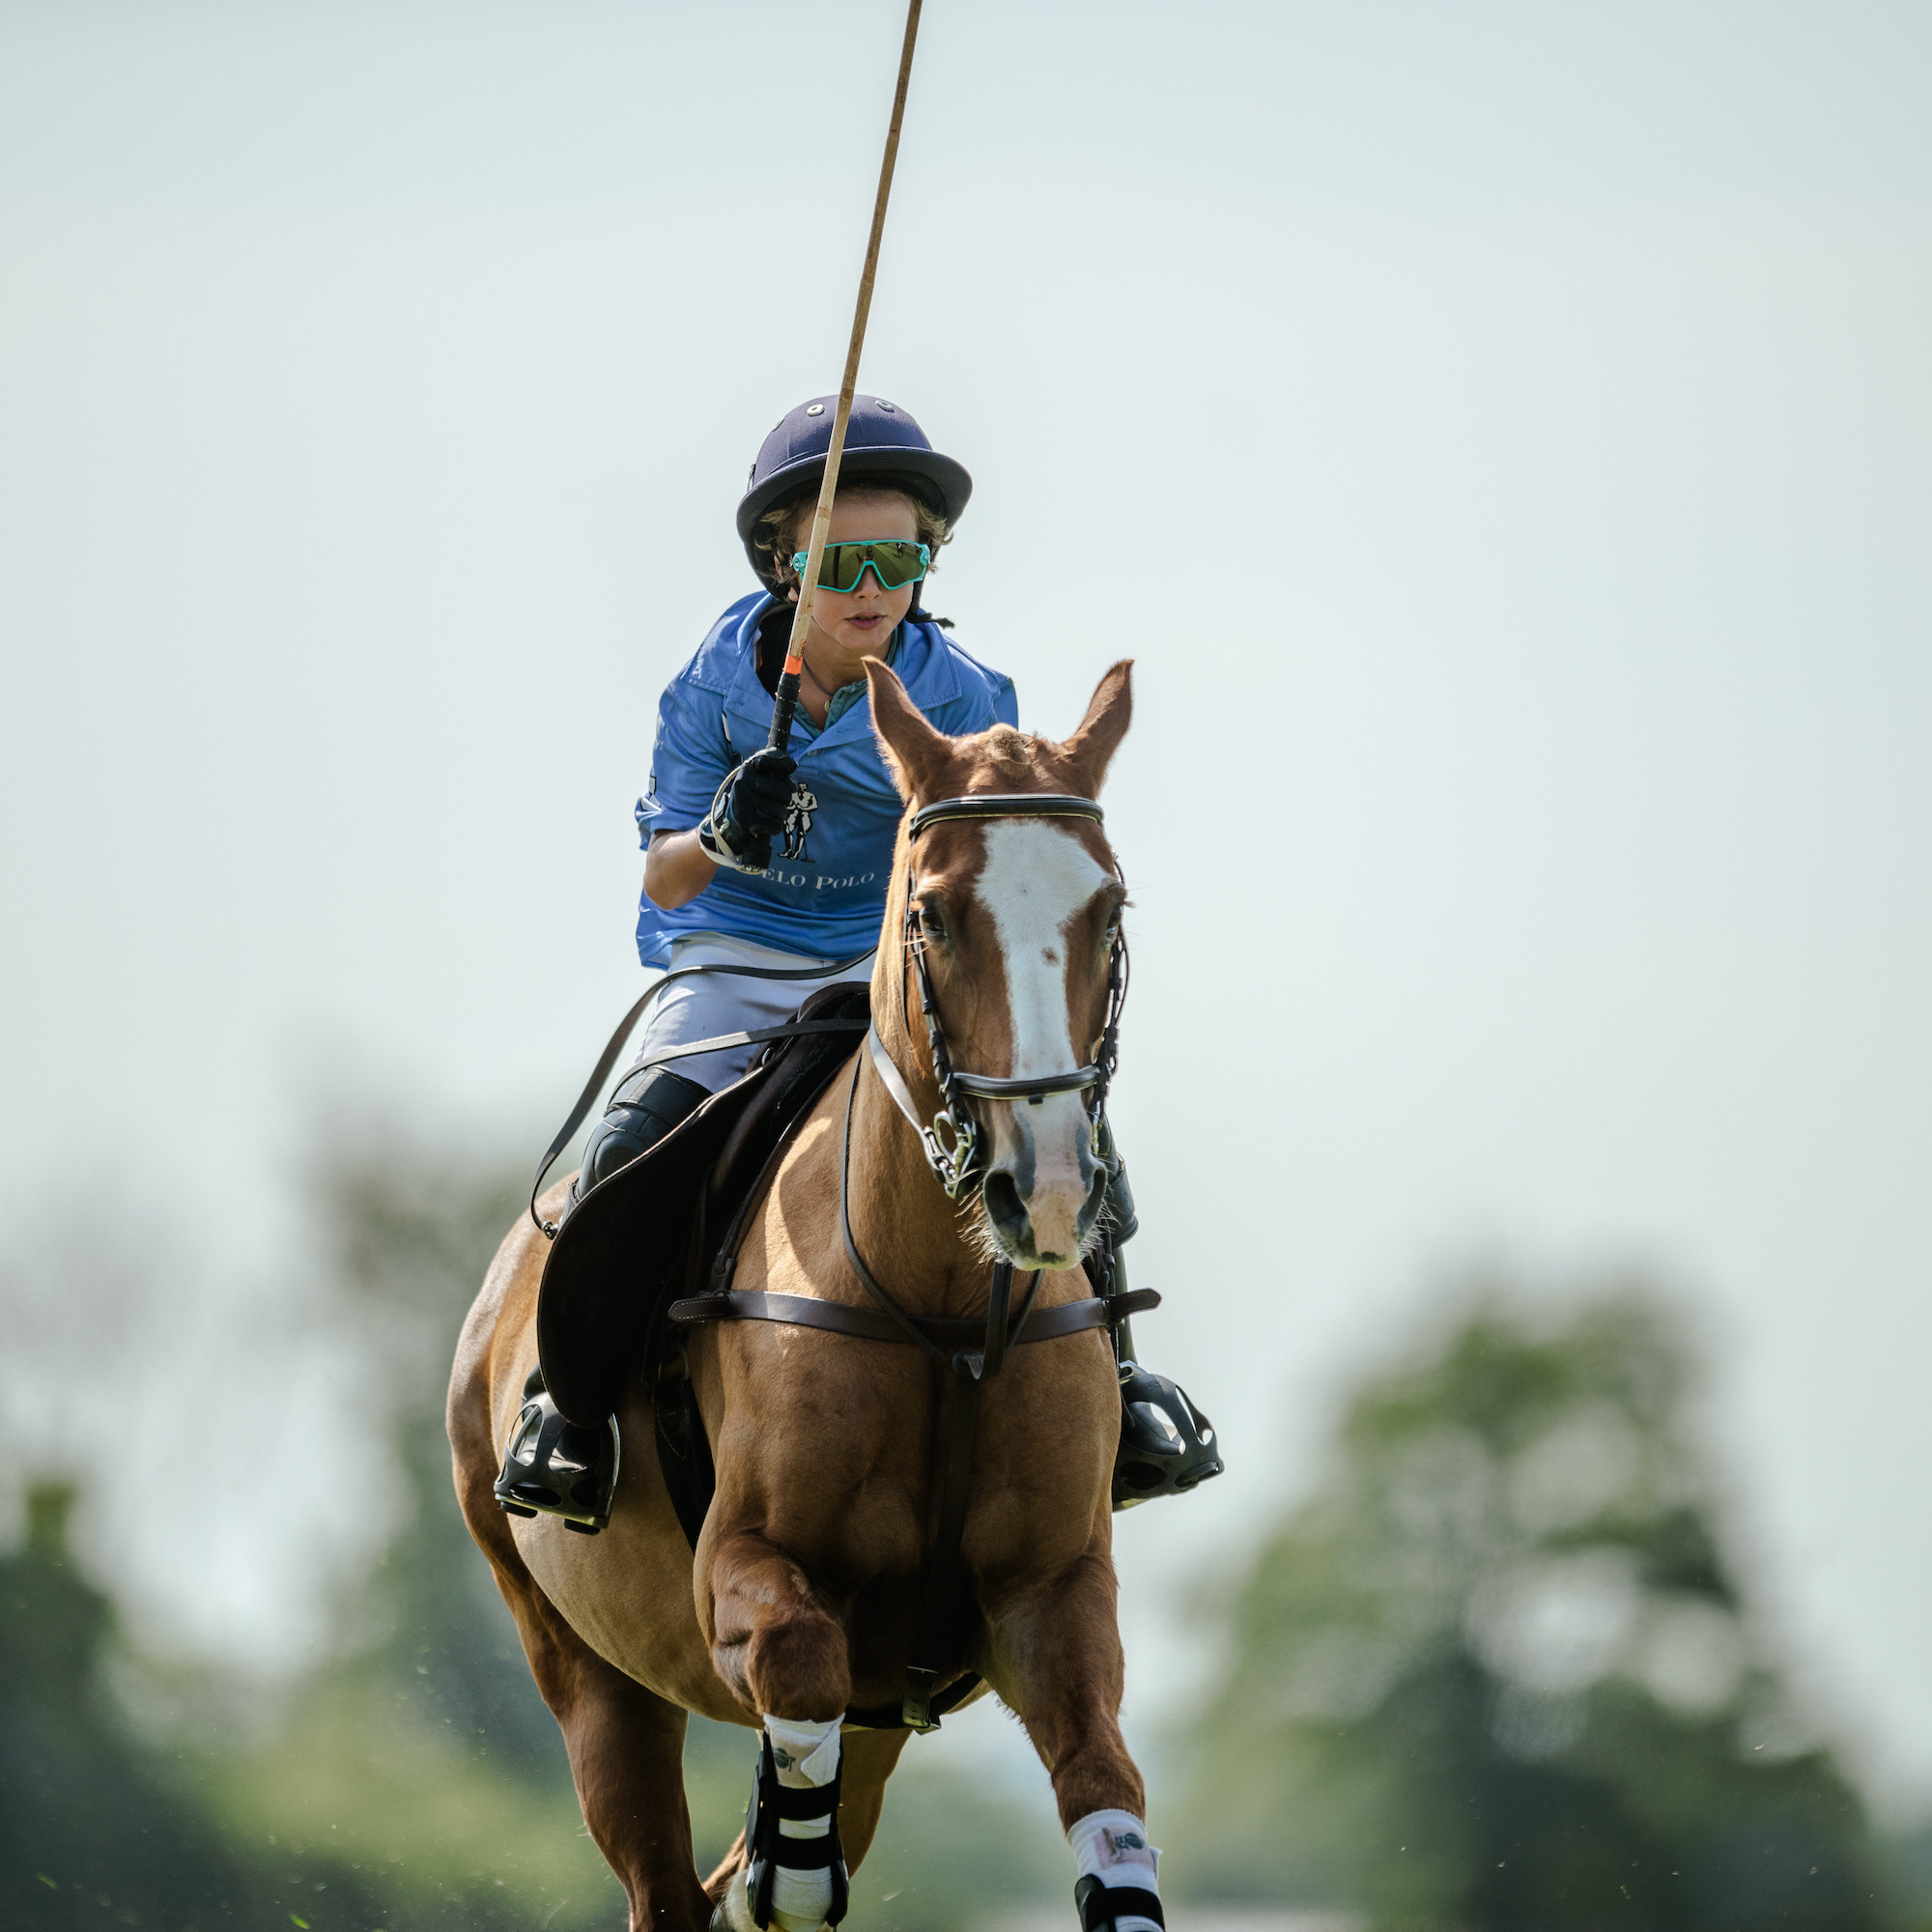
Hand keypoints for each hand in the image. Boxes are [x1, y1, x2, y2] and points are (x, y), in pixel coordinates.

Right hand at [697, 749, 796, 872]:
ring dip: (781, 813)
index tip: (784, 780)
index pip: (770, 761)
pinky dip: (776, 825)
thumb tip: (792, 765)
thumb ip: (780, 763)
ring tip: (771, 810)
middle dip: (786, 798)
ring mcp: (744, 804)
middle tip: (779, 799)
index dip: (785, 770)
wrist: (733, 817)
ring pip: (781, 811)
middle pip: (784, 793)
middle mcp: (742, 784)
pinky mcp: (747, 822)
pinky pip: (776, 826)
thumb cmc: (756, 791)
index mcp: (747, 769)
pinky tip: (767, 821)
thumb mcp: (764, 772)